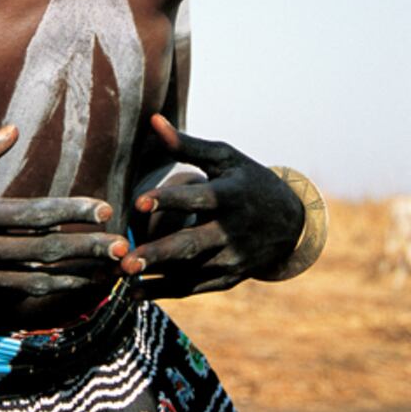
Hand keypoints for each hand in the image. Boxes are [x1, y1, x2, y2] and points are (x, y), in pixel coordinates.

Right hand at [0, 125, 128, 299]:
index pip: (32, 216)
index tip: (105, 209)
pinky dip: (37, 294)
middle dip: (85, 252)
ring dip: (70, 279)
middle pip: (41, 255)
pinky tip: (63, 290)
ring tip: (105, 275)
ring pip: (28, 284)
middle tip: (123, 249)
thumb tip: (13, 133)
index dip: (72, 212)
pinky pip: (4, 298)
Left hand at [120, 115, 304, 297]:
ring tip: (122, 276)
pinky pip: (194, 288)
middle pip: (192, 244)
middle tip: (126, 260)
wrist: (290, 221)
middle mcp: (232, 230)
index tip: (139, 203)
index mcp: (231, 196)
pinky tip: (135, 292)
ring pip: (191, 272)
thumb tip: (152, 120)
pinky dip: (165, 291)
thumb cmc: (247, 180)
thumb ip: (186, 145)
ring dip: (156, 276)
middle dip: (158, 253)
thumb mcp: (224, 158)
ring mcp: (232, 258)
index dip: (169, 200)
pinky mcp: (228, 278)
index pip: (198, 198)